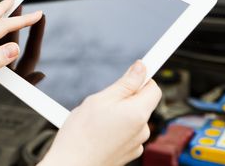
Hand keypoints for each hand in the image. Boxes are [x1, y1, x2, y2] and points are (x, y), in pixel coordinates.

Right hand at [39, 61, 161, 165]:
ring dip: (120, 112)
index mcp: (138, 113)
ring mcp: (136, 143)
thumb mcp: (100, 99)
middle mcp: (142, 130)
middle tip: (104, 98)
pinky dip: (117, 127)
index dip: (142, 77)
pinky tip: (99, 130)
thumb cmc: (81, 134)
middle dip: (126, 96)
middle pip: (142, 102)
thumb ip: (125, 83)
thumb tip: (141, 68)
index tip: (138, 69)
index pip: (153, 87)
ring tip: (97, 118)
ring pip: (132, 117)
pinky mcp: (128, 152)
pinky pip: (127, 132)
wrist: (71, 165)